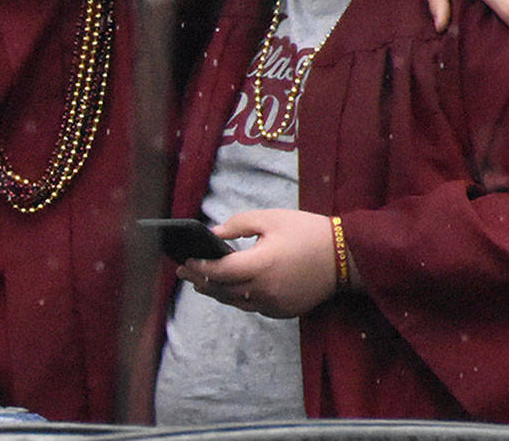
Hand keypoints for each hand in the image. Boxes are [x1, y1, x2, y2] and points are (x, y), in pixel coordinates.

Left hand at [177, 209, 336, 318]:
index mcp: (260, 265)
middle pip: (222, 290)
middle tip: (183, 272)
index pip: (219, 272)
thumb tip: (212, 235)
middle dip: (200, 281)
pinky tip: (229, 289)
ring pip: (235, 302)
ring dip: (216, 292)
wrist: (346, 256)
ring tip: (200, 282)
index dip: (199, 268)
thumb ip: (237, 225)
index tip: (185, 261)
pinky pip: (253, 307)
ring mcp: (275, 304)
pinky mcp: (284, 311)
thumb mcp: (269, 218)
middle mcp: (265, 289)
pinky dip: (237, 299)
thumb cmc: (307, 232)